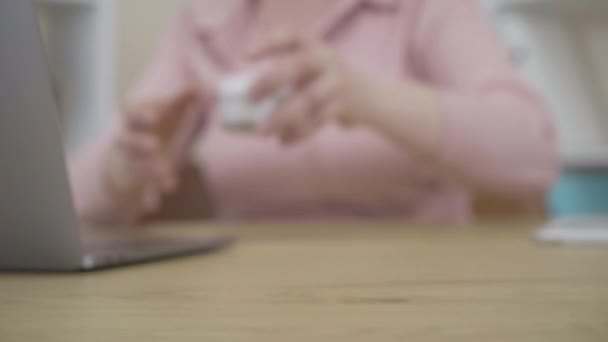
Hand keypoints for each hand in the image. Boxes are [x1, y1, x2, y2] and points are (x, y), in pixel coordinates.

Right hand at [105, 83, 198, 212]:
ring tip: (167, 182)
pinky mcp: (135, 182)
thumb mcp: (165, 115)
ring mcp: (130, 162)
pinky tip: (151, 206)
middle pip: (128, 140)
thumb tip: (196, 86)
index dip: (143, 113)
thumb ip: (179, 101)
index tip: (156, 116)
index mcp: (136, 121)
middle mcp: (129, 141)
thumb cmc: (151, 130)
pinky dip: (146, 198)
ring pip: (136, 168)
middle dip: (139, 143)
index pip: (133, 112)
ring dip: (151, 173)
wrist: (124, 158)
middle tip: (154, 145)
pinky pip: (139, 191)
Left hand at [248, 30, 371, 144]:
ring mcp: (337, 82)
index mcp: (313, 46)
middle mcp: (326, 59)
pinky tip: (284, 141)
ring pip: (308, 99)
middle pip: (298, 65)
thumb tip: (245, 106)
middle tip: (250, 98)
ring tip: (261, 132)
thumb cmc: (325, 83)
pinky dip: (298, 133)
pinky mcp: (343, 105)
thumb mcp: (311, 69)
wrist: (370, 96)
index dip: (267, 43)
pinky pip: (318, 120)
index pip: (290, 35)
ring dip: (282, 116)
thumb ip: (286, 77)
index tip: (245, 56)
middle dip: (271, 80)